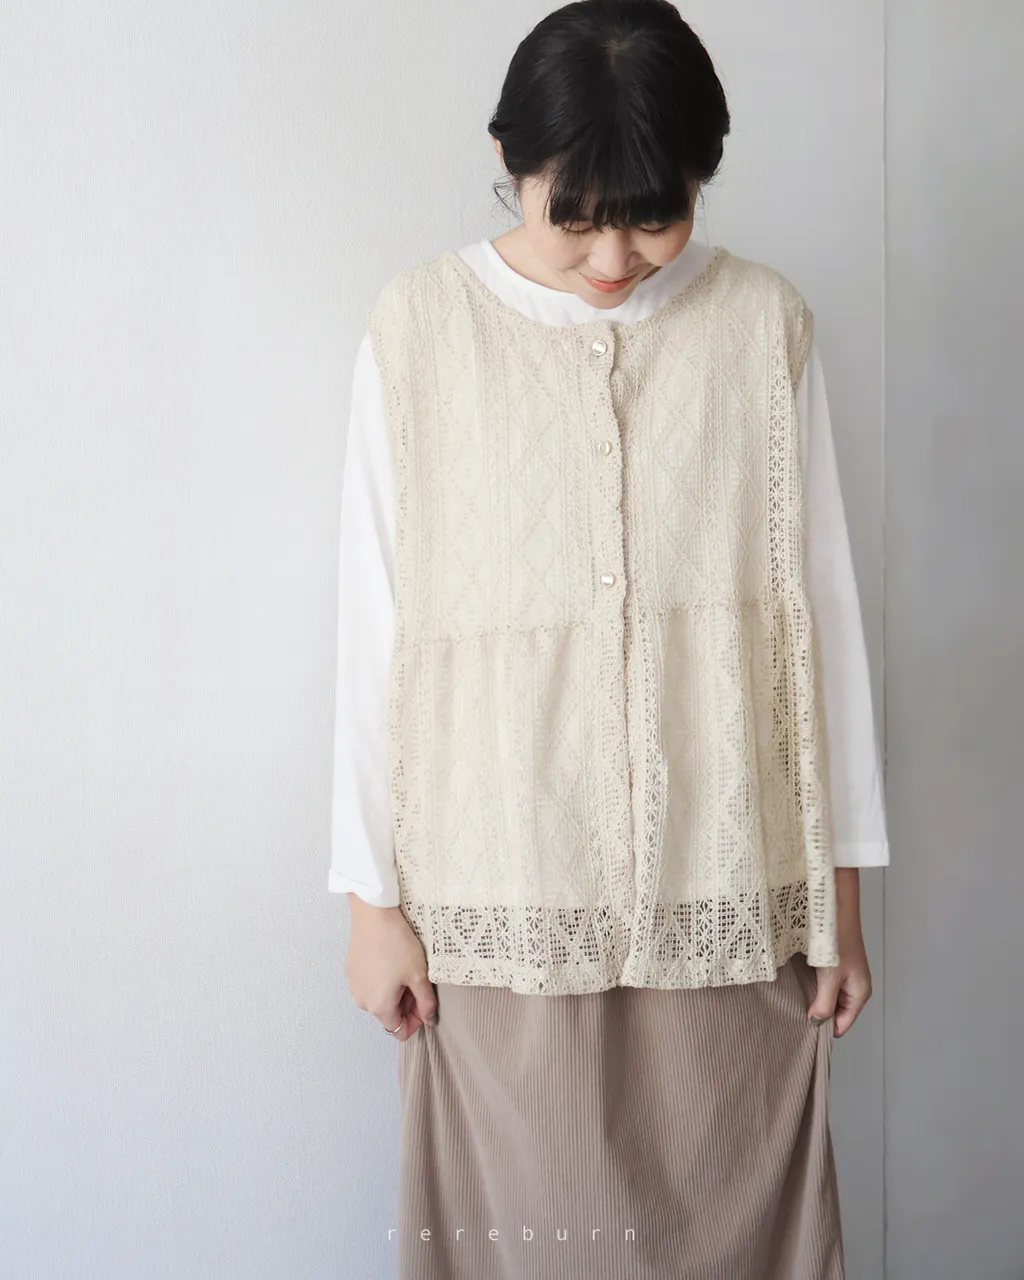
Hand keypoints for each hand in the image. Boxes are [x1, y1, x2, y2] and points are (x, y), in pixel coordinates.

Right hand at [344, 896, 437, 1040]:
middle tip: (418, 981)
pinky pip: (369, 984)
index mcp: (379, 1006)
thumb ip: (426, 1002)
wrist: (374, 915)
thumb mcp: (419, 975)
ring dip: (394, 991)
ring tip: (404, 968)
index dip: (416, 1021)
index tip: (424, 1003)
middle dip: (406, 1004)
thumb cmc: (396, 944)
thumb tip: (430, 1019)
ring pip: (379, 999)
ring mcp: (354, 986)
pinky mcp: (350, 971)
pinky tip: (390, 960)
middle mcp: (362, 1001)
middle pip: (389, 1014)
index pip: (399, 1030)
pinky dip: (381, 979)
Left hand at [807, 868, 873, 1037]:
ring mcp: (846, 975)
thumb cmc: (837, 943)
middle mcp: (856, 986)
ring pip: (830, 996)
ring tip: (797, 998)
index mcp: (860, 994)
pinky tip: (801, 982)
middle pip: (836, 1012)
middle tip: (797, 1012)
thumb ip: (824, 1004)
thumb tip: (816, 1023)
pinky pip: (826, 983)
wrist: (835, 912)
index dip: (824, 1028)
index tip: (804, 1028)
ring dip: (816, 998)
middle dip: (819, 1013)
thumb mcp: (829, 978)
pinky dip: (815, 985)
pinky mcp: (837, 964)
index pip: (843, 1024)